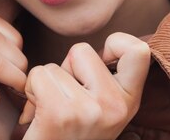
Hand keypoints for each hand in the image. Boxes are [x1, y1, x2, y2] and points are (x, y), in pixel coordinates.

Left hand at [20, 33, 149, 139]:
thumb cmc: (72, 129)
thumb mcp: (103, 104)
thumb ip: (106, 74)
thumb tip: (114, 39)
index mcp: (130, 100)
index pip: (139, 50)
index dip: (117, 43)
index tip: (103, 59)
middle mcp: (116, 106)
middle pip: (81, 50)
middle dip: (66, 67)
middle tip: (67, 97)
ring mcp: (90, 110)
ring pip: (53, 66)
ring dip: (45, 83)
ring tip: (52, 109)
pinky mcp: (61, 114)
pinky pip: (37, 76)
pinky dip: (31, 90)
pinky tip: (39, 113)